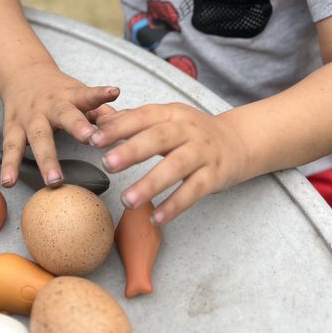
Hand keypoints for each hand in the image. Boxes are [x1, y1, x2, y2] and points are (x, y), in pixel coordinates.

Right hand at [0, 61, 118, 187]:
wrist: (23, 74)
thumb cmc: (58, 91)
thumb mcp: (80, 95)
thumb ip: (101, 111)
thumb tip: (126, 126)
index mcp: (71, 96)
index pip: (88, 94)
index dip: (101, 94)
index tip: (113, 92)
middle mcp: (51, 106)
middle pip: (65, 115)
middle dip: (77, 126)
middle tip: (88, 139)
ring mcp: (31, 118)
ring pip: (38, 138)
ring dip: (46, 160)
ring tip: (53, 180)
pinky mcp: (13, 129)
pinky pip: (11, 149)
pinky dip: (9, 166)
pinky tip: (9, 181)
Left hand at [89, 102, 247, 225]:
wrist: (236, 142)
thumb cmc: (192, 133)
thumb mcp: (166, 119)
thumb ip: (133, 121)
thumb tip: (98, 122)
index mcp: (172, 114)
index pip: (143, 116)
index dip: (119, 127)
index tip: (94, 139)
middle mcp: (188, 130)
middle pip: (159, 138)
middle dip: (133, 150)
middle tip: (108, 164)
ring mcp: (203, 153)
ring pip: (177, 166)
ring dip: (151, 183)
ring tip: (127, 199)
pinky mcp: (214, 176)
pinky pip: (194, 191)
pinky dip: (175, 205)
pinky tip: (156, 218)